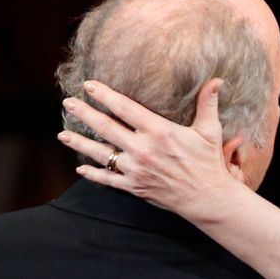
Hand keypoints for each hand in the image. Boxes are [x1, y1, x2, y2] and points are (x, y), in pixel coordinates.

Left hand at [58, 79, 237, 214]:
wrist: (207, 198)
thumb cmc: (208, 162)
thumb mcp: (210, 130)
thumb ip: (208, 103)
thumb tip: (216, 80)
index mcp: (159, 131)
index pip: (125, 108)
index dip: (105, 95)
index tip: (89, 86)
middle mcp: (143, 149)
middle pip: (106, 127)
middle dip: (84, 114)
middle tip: (68, 103)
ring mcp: (136, 169)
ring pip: (101, 154)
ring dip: (80, 143)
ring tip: (63, 135)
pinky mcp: (135, 186)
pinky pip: (108, 179)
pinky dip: (93, 174)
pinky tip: (80, 168)